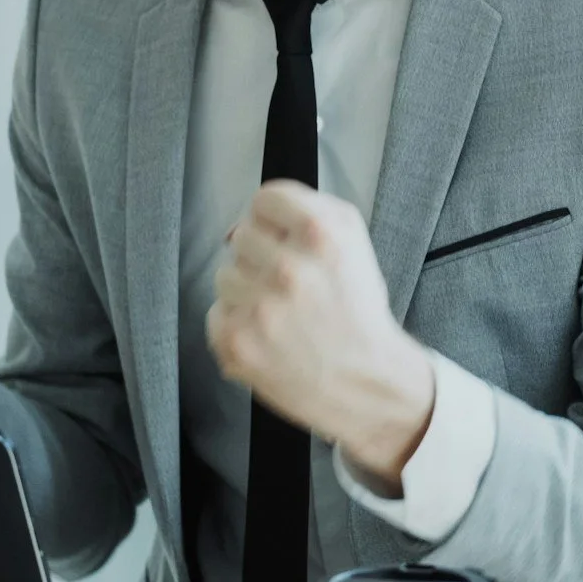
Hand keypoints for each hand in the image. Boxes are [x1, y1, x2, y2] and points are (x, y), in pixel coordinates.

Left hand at [207, 180, 435, 492]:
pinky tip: (268, 337)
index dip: (273, 221)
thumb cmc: (356, 311)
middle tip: (290, 287)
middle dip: (262, 257)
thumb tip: (242, 222)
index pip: (264, 200)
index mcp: (321, 235)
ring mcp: (259, 308)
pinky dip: (237, 325)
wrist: (366, 382)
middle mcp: (289, 269)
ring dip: (247, 291)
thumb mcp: (352, 241)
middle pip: (242, 236)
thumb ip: (305, 209)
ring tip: (280, 314)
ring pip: (225, 275)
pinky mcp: (237, 343)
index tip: (284, 241)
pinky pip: (216, 313)